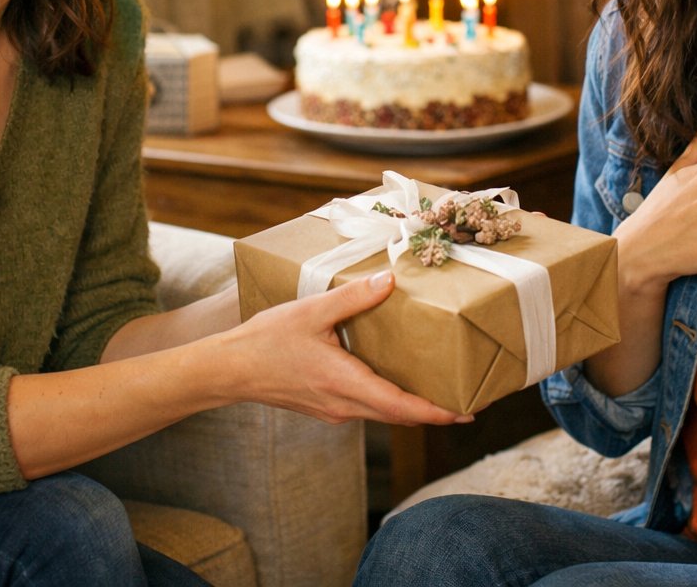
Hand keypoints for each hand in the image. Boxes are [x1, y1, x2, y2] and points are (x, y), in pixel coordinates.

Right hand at [222, 271, 470, 426]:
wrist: (229, 370)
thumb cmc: (267, 340)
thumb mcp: (312, 311)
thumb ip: (353, 297)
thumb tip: (390, 281)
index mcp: (345, 383)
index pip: (401, 407)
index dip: (435, 413)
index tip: (465, 414)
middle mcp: (344, 405)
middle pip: (399, 415)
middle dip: (434, 412)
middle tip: (466, 401)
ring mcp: (334, 410)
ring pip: (383, 414)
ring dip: (411, 407)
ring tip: (439, 391)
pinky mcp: (326, 408)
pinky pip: (367, 409)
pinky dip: (389, 401)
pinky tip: (395, 382)